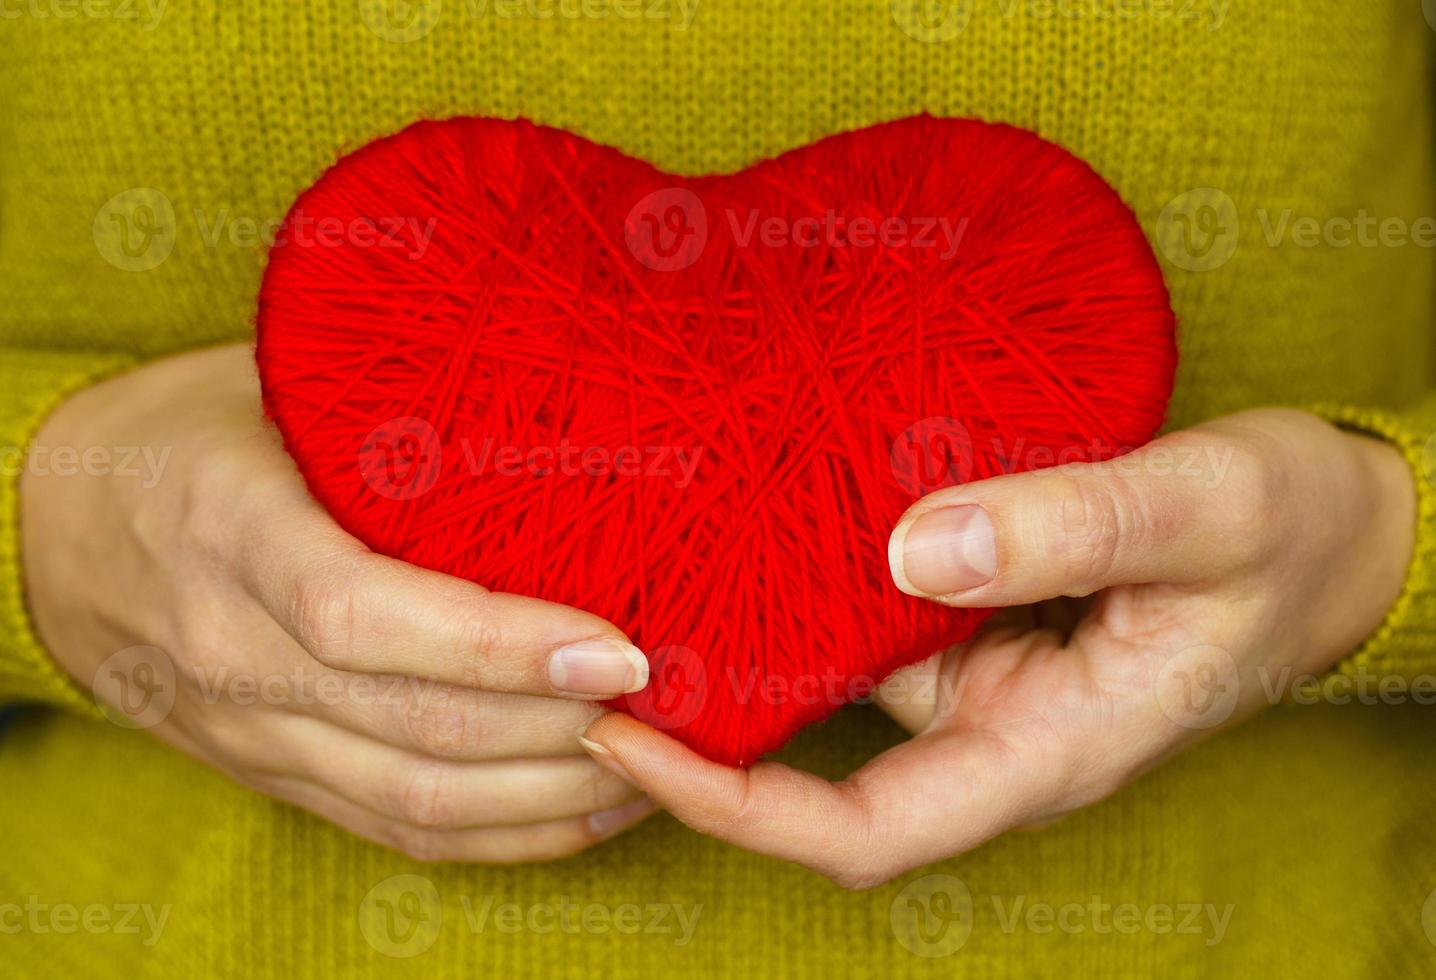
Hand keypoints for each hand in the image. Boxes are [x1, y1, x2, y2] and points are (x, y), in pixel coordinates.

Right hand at [22, 343, 654, 861]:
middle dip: (564, 729)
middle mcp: (232, 650)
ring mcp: (250, 731)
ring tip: (659, 761)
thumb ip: (382, 398)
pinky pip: (394, 831)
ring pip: (418, 801)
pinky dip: (502, 836)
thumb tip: (552, 371)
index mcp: (232, 532)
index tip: (621, 644)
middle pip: (417, 729)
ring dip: (552, 795)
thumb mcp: (266, 384)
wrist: (53, 533)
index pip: (366, 617)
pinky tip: (589, 810)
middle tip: (675, 702)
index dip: (501, 646)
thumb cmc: (189, 434)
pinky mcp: (272, 775)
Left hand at [578, 408, 1414, 886]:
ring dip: (747, 644)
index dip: (733, 805)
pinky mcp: (984, 619)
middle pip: (819, 770)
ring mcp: (984, 675)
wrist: (1347, 529)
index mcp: (1047, 749)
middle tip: (590, 651)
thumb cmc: (1296, 536)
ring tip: (643, 573)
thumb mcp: (1206, 515)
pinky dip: (811, 586)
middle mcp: (996, 728)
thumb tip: (915, 548)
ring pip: (839, 684)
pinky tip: (754, 522)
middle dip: (703, 731)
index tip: (626, 743)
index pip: (860, 830)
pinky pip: (875, 619)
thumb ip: (1074, 529)